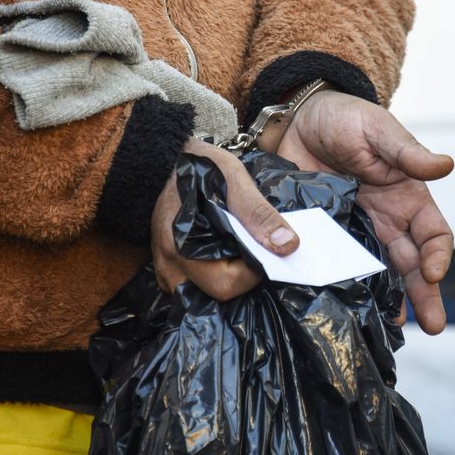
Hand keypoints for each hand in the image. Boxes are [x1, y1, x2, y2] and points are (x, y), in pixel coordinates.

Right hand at [150, 138, 298, 299]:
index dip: (253, 272)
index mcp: (180, 247)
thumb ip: (260, 214)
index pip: (226, 285)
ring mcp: (166, 271)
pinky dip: (217, 275)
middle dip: (243, 277)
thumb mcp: (234, 180)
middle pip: (216, 295)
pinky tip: (229, 255)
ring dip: (230, 279)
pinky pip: (197, 287)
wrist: (171, 159)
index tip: (265, 250)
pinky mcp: (169, 270)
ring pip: (206, 295)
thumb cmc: (201, 167)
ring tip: (242, 253)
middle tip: (255, 250)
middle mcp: (168, 267)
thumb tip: (288, 246)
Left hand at [269, 91, 453, 333]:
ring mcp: (357, 231)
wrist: (297, 120)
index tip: (433, 273)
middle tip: (434, 325)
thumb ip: (407, 152)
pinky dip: (347, 288)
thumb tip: (445, 165)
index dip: (438, 255)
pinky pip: (340, 266)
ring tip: (395, 329)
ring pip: (381, 273)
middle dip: (426, 294)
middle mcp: (388, 220)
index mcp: (407, 197)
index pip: (434, 234)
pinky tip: (347, 309)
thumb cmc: (346, 119)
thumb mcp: (379, 131)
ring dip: (391, 301)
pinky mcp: (327, 236)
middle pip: (413, 264)